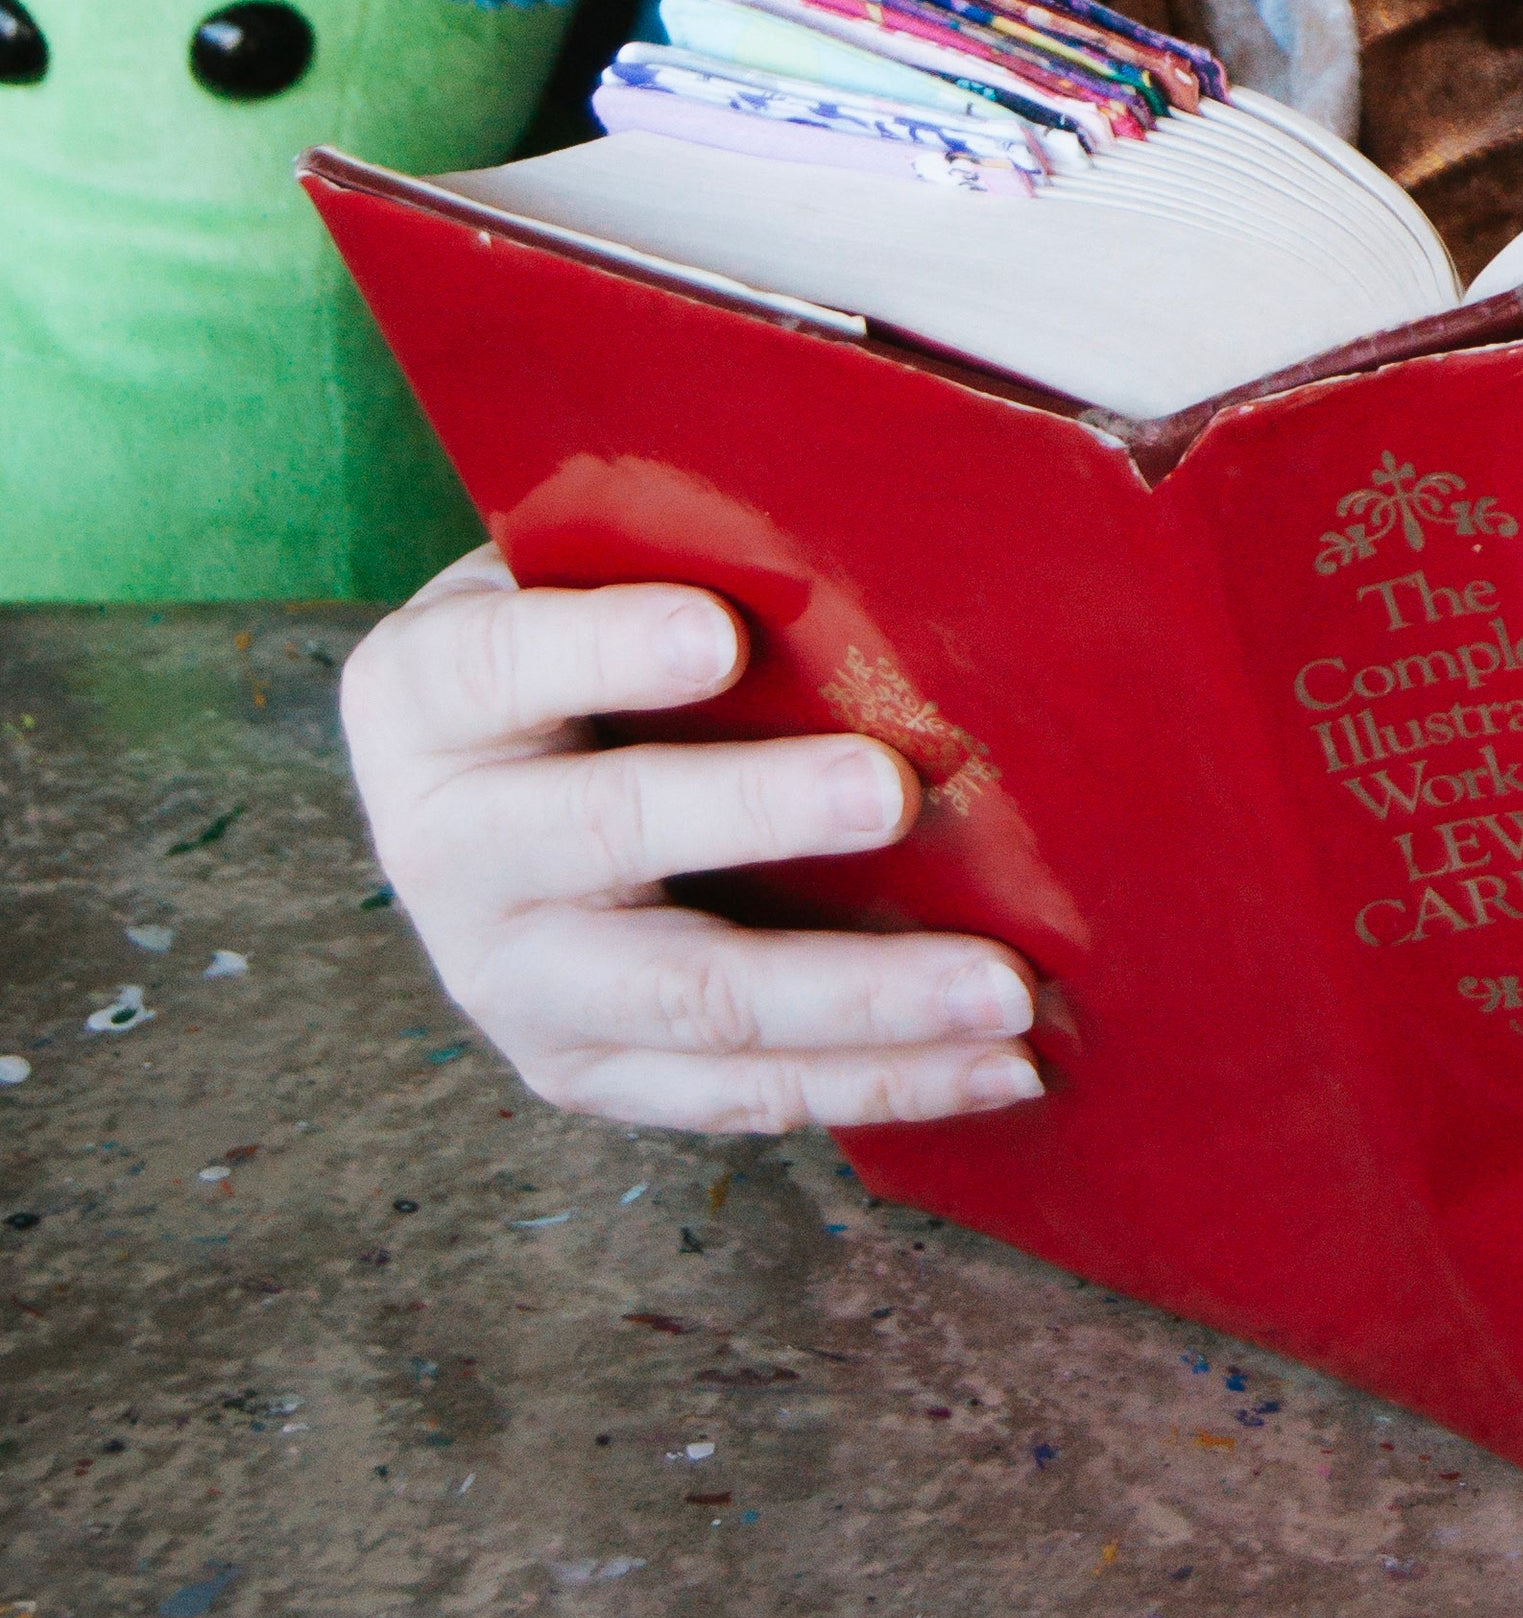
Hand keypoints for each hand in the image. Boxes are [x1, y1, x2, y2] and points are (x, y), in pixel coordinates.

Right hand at [340, 549, 1042, 1137]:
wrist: (498, 785)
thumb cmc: (593, 637)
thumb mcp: (586, 566)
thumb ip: (682, 546)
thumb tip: (876, 523)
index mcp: (426, 696)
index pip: (504, 661)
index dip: (607, 649)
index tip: (721, 633)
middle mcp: (445, 848)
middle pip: (604, 836)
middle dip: (758, 814)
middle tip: (894, 790)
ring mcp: (512, 980)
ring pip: (694, 1000)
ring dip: (863, 997)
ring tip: (1001, 986)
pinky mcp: (586, 1070)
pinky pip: (740, 1094)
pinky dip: (878, 1083)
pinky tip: (998, 1066)